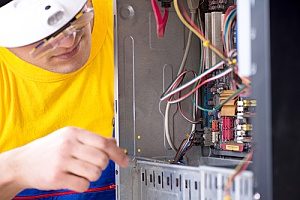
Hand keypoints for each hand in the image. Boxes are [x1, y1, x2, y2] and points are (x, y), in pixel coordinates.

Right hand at [13, 126, 127, 192]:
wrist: (22, 162)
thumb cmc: (48, 149)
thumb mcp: (69, 137)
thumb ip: (92, 139)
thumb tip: (114, 142)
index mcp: (74, 132)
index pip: (104, 142)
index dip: (118, 153)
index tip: (125, 161)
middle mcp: (68, 145)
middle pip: (102, 159)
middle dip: (102, 166)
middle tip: (92, 165)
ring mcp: (61, 161)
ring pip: (95, 173)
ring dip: (92, 176)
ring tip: (80, 172)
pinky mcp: (56, 177)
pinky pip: (83, 185)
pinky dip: (82, 185)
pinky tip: (73, 179)